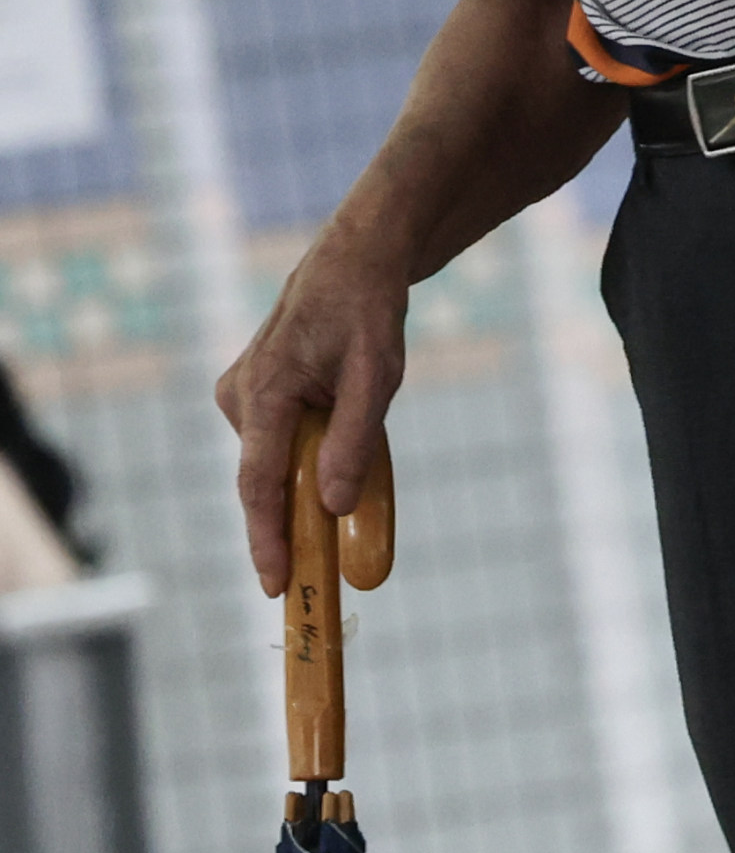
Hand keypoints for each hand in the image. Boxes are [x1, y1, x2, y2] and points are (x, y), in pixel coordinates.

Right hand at [216, 217, 408, 598]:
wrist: (353, 266)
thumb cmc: (367, 316)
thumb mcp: (376, 379)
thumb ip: (355, 443)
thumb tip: (332, 505)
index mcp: (264, 392)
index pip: (259, 483)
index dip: (267, 539)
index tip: (275, 584)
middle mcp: (241, 397)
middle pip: (266, 482)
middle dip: (290, 532)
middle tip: (318, 586)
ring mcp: (243, 398)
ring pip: (278, 466)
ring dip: (311, 490)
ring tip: (355, 478)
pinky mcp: (255, 400)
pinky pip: (283, 449)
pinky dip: (310, 466)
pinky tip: (343, 450)